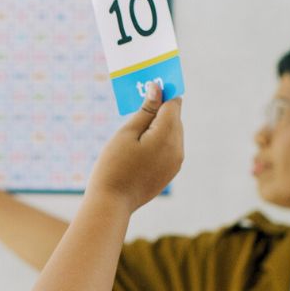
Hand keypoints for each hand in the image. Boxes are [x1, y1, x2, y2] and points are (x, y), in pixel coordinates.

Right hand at [87, 82, 182, 208]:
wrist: (112, 203)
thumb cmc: (113, 166)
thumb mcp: (126, 133)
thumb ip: (146, 110)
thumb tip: (158, 89)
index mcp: (167, 135)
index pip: (173, 104)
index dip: (163, 93)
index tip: (148, 87)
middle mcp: (177, 148)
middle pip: (175, 118)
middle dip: (160, 109)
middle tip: (137, 106)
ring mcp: (176, 162)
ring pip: (173, 132)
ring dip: (159, 125)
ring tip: (135, 130)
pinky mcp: (171, 172)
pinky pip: (170, 147)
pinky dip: (159, 140)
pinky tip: (140, 146)